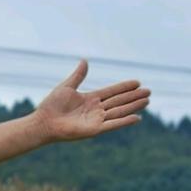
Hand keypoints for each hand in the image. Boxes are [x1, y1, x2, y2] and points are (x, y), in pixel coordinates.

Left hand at [32, 60, 148, 141]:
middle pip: (119, 101)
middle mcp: (95, 110)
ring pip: (119, 111)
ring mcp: (95, 120)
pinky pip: (112, 125)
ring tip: (147, 101)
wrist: (42, 122)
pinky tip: (137, 117)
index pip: (112, 92)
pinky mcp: (94, 130)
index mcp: (90, 99)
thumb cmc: (51, 106)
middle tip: (148, 91)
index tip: (137, 82)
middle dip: (133, 97)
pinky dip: (124, 121)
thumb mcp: (66, 87)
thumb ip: (78, 76)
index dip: (124, 87)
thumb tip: (84, 60)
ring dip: (133, 106)